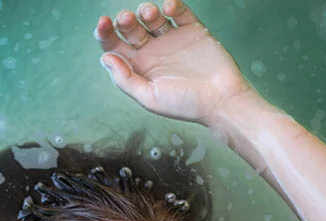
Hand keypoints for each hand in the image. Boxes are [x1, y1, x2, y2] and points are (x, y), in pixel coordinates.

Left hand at [95, 0, 259, 124]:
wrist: (222, 100)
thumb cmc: (187, 104)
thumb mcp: (150, 98)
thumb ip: (125, 80)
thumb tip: (106, 58)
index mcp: (139, 68)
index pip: (115, 46)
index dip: (104, 33)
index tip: (103, 23)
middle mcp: (153, 52)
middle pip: (131, 29)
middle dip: (125, 20)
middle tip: (126, 19)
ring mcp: (172, 39)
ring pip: (153, 17)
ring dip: (147, 10)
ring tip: (150, 13)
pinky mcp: (192, 30)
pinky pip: (179, 12)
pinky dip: (173, 5)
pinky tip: (169, 7)